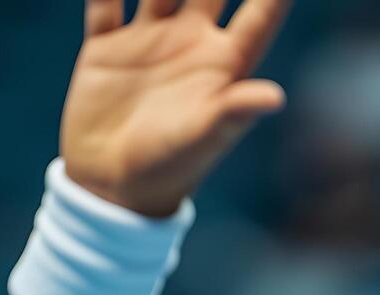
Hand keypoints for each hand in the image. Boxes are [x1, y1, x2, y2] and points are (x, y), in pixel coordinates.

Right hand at [63, 0, 292, 216]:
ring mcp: (147, 41)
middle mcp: (190, 43)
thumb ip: (233, 112)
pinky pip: (104, 1)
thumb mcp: (203, 140)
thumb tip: (275, 98)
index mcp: (223, 63)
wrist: (109, 191)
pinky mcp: (106, 48)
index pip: (260, 11)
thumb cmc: (168, 170)